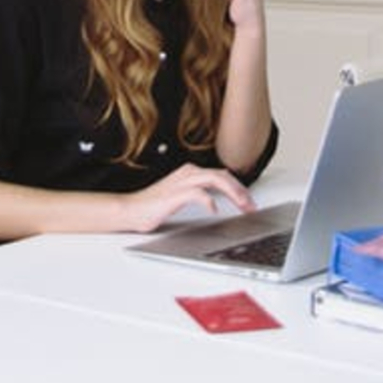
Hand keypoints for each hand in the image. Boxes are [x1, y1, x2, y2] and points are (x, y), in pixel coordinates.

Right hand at [124, 163, 255, 232]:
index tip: (249, 202)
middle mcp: (188, 173)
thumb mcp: (182, 196)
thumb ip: (199, 193)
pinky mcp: (174, 194)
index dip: (239, 188)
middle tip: (251, 206)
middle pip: (223, 176)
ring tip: (242, 206)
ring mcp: (181, 182)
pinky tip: (215, 210)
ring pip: (215, 180)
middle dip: (241, 191)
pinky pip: (197, 193)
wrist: (130, 210)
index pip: (222, 175)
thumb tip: (221, 200)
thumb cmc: (153, 206)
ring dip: (232, 193)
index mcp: (191, 172)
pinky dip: (209, 201)